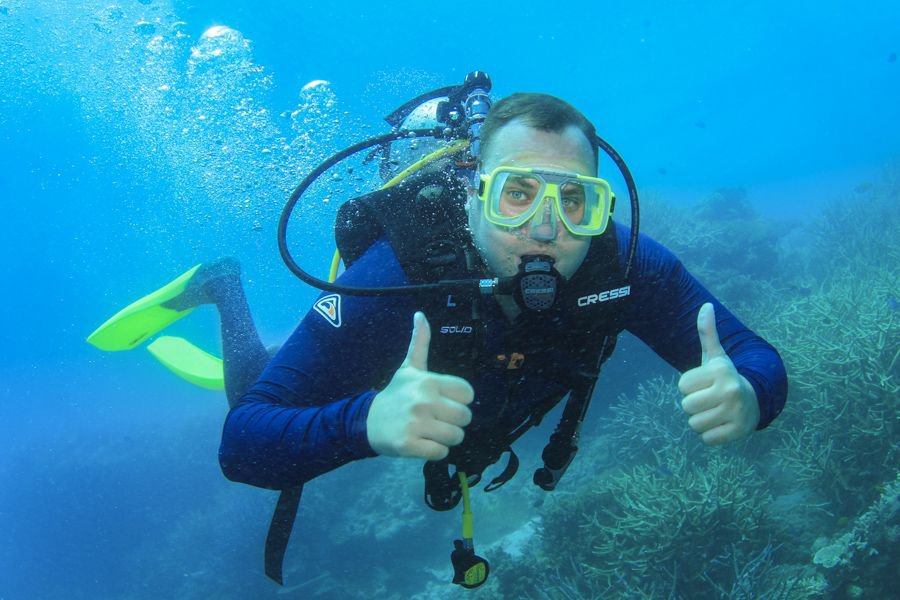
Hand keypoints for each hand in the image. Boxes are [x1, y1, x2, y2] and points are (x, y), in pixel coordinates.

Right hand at [367, 312, 473, 459]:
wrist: (366, 422)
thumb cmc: (395, 395)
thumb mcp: (408, 368)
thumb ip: (419, 343)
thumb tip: (420, 315)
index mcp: (428, 381)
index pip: (468, 393)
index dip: (459, 400)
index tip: (444, 401)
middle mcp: (423, 401)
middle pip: (465, 417)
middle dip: (454, 421)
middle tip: (436, 419)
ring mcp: (416, 424)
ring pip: (456, 437)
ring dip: (446, 438)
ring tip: (429, 431)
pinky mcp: (409, 445)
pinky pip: (441, 453)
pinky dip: (435, 451)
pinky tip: (422, 443)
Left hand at [678, 303, 759, 444]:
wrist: (755, 400)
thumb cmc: (725, 377)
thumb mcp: (716, 356)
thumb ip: (707, 332)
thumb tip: (706, 306)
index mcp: (721, 370)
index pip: (682, 385)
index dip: (690, 386)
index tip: (706, 384)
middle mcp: (731, 390)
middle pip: (686, 406)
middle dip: (694, 404)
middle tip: (710, 400)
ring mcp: (736, 412)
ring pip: (694, 424)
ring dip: (701, 420)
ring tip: (716, 411)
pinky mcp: (739, 432)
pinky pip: (707, 439)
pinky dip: (711, 435)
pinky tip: (722, 423)